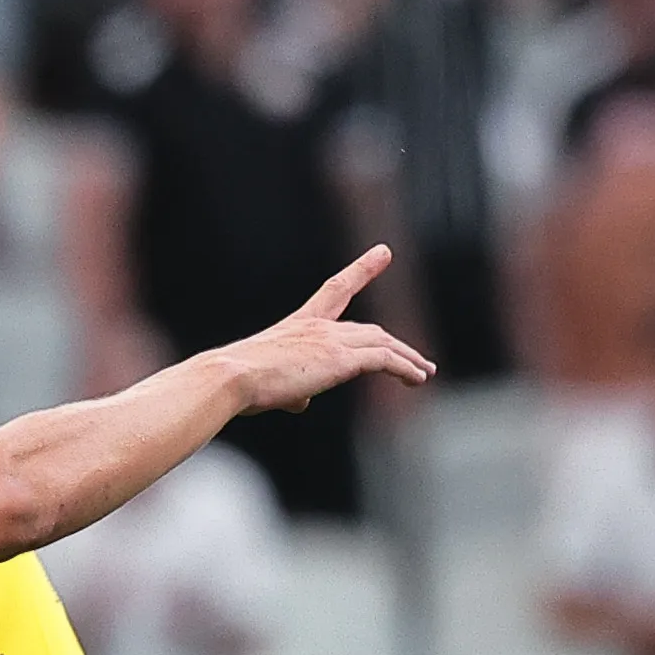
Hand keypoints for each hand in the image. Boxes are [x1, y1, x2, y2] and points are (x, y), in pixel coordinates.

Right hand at [214, 245, 437, 414]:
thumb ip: (290, 390)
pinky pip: (385, 360)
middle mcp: (319, 327)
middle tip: (414, 358)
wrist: (230, 378)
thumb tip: (302, 403)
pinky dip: (405, 367)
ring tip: (424, 372)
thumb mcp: (265, 381)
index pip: (336, 290)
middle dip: (393, 343)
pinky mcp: (342, 359)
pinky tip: (417, 378)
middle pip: (368, 330)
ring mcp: (332, 341)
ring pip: (383, 343)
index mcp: (298, 325)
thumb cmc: (236, 382)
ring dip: (408, 359)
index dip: (362, 270)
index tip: (384, 252)